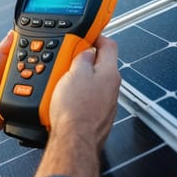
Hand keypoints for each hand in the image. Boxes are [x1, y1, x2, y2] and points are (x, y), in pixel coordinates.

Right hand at [49, 35, 119, 150]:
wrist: (74, 141)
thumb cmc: (75, 111)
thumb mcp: (73, 73)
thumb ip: (82, 58)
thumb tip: (85, 51)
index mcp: (110, 73)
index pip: (109, 45)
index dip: (96, 36)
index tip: (86, 35)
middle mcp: (112, 88)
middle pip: (101, 65)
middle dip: (84, 60)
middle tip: (69, 60)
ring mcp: (106, 104)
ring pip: (93, 83)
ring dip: (80, 80)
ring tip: (63, 82)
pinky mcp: (97, 116)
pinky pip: (88, 99)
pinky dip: (78, 96)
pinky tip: (66, 100)